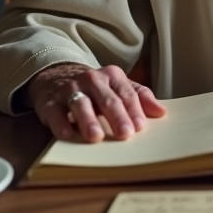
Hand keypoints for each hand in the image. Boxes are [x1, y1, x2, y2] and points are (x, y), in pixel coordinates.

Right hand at [26, 63, 166, 142]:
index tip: (140, 126)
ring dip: (88, 120)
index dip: (134, 110)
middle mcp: (92, 80)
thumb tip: (162, 112)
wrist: (56, 75)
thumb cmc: (95, 88)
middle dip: (117, 116)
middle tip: (125, 133)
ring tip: (95, 137)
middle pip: (107, 99)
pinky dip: (60, 123)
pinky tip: (67, 134)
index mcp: (112, 76)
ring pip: (81, 104)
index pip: (127, 94)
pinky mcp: (50, 102)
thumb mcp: (118, 87)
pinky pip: (55, 112)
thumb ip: (140, 97)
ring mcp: (70, 89)